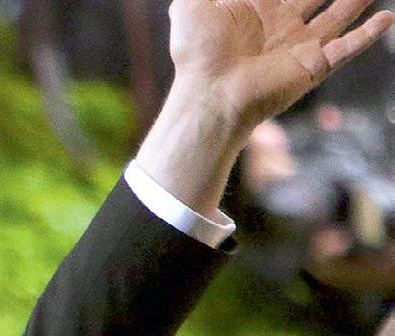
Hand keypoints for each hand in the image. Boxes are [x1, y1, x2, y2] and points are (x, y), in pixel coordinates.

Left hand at [169, 0, 394, 130]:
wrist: (211, 95)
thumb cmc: (196, 54)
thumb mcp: (190, 7)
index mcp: (255, 9)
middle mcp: (281, 26)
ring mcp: (299, 46)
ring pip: (339, 14)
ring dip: (357, 0)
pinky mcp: (313, 66)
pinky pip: (348, 47)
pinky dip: (368, 34)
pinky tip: (386, 19)